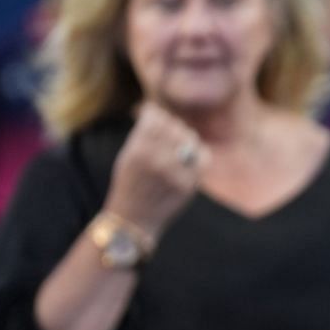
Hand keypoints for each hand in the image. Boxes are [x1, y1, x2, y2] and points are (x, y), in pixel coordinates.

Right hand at [102, 103, 206, 240]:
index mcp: (138, 150)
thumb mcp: (127, 156)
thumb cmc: (129, 184)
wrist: (133, 220)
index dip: (157, 116)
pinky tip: (190, 156)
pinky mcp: (189, 184)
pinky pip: (202, 156)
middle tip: (167, 135)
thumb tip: (156, 109)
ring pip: (189, 138)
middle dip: (171, 127)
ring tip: (177, 147)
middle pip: (174, 125)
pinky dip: (198, 152)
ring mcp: (174, 173)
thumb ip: (142, 134)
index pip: (156, 117)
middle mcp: (157, 160)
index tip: (156, 121)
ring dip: (184, 138)